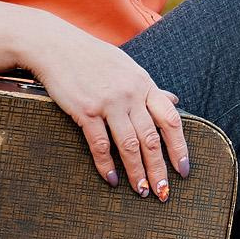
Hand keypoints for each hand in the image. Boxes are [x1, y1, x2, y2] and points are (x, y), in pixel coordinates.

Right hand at [21, 16, 189, 198]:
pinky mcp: (85, 110)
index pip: (170, 120)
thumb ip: (150, 89)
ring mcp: (108, 102)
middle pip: (151, 139)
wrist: (55, 46)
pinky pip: (99, 144)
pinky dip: (106, 164)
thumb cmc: (94, 58)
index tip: (183, 170)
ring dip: (136, 172)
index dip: (179, 147)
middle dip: (159, 169)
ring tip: (141, 191)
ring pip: (129, 145)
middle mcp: (131, 94)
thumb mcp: (128, 68)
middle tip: (163, 192)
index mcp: (144, 84)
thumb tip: (175, 100)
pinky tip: (111, 179)